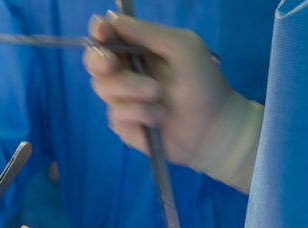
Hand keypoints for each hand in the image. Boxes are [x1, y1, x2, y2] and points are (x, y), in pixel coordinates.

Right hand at [84, 13, 260, 190]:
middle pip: (94, 62)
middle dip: (100, 61)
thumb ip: (147, 32)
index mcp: (139, 51)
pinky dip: (138, 113)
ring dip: (131, 89)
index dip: (100, 32)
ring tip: (157, 94)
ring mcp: (123, 99)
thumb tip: (111, 19)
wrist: (213, 128)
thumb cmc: (203, 83)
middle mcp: (127, 73)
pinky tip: (158, 117)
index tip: (102, 32)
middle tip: (112, 65)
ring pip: (105, 89)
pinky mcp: (124, 124)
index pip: (109, 36)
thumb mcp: (181, 47)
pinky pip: (116, 114)